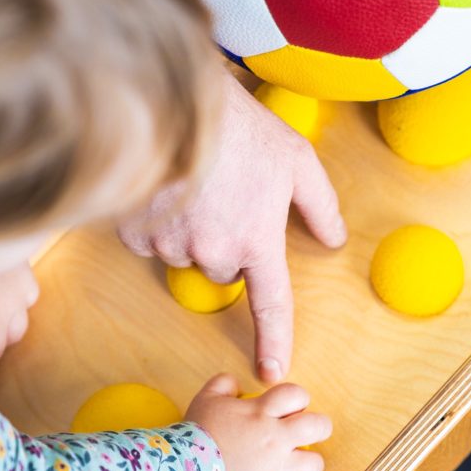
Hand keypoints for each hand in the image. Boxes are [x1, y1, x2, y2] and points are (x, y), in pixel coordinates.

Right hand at [118, 70, 346, 385]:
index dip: (274, 341)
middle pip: (223, 269)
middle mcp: (214, 252)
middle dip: (226, 244)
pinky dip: (156, 222)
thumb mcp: (296, 158)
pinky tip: (164, 190)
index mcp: (258, 240)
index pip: (270, 304)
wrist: (173, 98)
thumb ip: (319, 204)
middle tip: (225, 198)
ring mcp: (172, 244)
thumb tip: (333, 238)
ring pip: (185, 256)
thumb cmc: (239, 125)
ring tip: (194, 185)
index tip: (272, 372)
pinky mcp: (136, 232)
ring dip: (190, 231)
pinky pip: (151, 241)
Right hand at [185, 373, 331, 470]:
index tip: (289, 408)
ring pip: (316, 464)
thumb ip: (224, 384)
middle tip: (305, 432)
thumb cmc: (195, 435)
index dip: (297, 398)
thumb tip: (236, 383)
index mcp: (261, 412)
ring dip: (307, 462)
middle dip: (317, 426)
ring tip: (293, 462)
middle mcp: (276, 439)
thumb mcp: (206, 399)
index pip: (297, 394)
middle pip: (319, 426)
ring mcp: (277, 469)